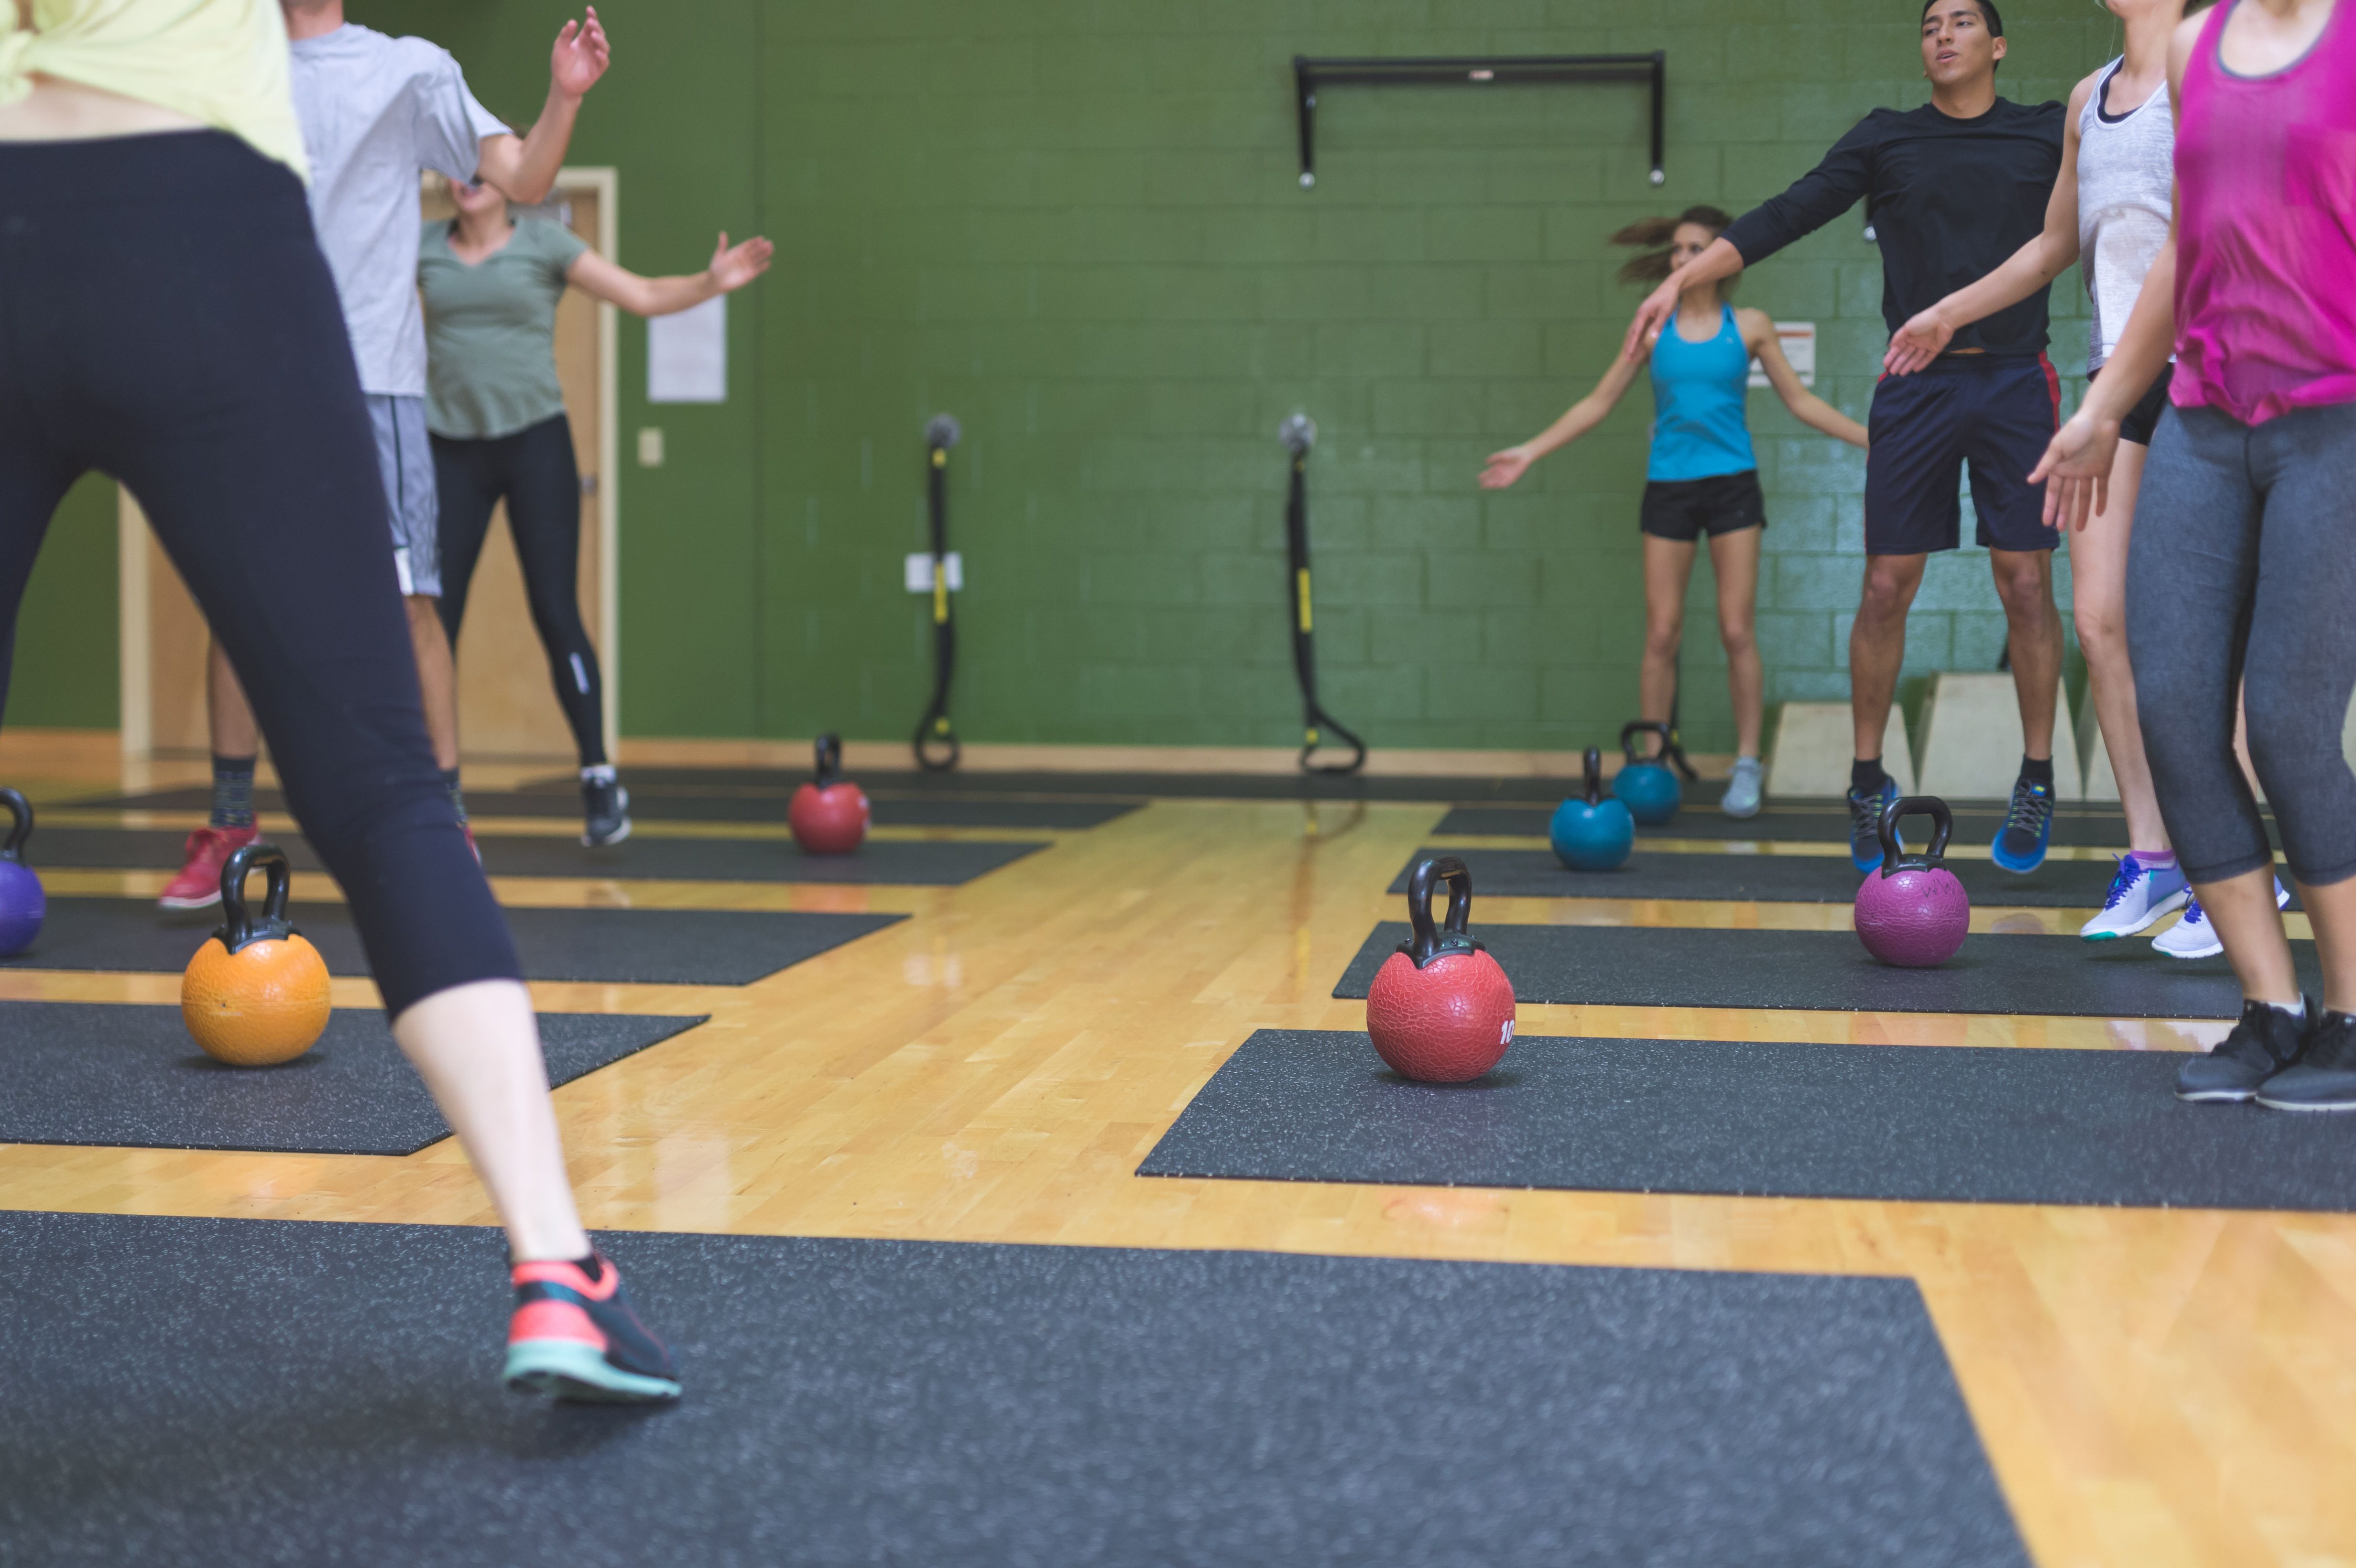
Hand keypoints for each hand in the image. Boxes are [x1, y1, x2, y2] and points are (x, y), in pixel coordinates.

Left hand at [550, 7, 610, 99]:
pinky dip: (602, 56)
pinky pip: (604, 61)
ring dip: (600, 40)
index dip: (592, 17)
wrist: (562, 83)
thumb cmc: (560, 63)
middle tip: (590, 23)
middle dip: (596, 27)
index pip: (590, 25)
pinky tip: (597, 52)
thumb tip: (573, 21)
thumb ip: (566, 34)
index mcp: (583, 38)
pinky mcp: (598, 69)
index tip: (589, 9)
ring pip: (604, 46)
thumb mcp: (560, 46)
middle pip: (599, 33)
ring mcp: (596, 57)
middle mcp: (592, 46)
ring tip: (593, 35)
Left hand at [708, 232, 774, 291]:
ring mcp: (746, 266)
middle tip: (769, 243)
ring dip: (764, 255)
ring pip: (757, 259)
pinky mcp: (749, 275)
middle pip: (755, 251)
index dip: (754, 242)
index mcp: (737, 251)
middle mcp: (743, 258)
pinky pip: (757, 270)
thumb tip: (723, 233)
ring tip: (771, 249)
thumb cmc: (716, 268)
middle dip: (762, 247)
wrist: (716, 282)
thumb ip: (723, 245)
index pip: (748, 245)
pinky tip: (768, 263)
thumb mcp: (719, 255)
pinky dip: (762, 267)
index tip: (761, 238)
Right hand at [1479, 447, 1533, 488]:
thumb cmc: (1513, 453)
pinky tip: (1498, 486)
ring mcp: (1507, 475)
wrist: (1524, 455)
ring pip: (1498, 482)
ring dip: (1493, 484)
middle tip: (1481, 485)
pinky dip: (1502, 485)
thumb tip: (1486, 462)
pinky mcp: (1513, 478)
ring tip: (1488, 486)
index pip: (1489, 473)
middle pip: (1492, 479)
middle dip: (1487, 482)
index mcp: (1497, 466)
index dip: (1484, 476)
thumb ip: (1495, 458)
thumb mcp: (1503, 454)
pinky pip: (1507, 483)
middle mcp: (1501, 472)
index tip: (1478, 478)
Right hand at [1621, 277, 1679, 360]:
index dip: (1632, 344)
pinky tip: (1636, 344)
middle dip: (1628, 346)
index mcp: (1642, 313)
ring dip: (1631, 343)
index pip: (1635, 332)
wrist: (1671, 286)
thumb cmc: (1669, 297)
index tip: (1629, 353)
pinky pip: (1639, 328)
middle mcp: (1639, 314)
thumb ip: (1658, 324)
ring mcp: (1642, 314)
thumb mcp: (1665, 311)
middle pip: (1632, 333)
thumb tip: (1652, 337)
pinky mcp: (1646, 315)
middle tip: (1626, 358)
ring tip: (1629, 354)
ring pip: (1634, 331)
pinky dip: (1636, 337)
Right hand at [1883, 306, 1952, 374]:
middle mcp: (1916, 341)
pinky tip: (1915, 370)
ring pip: (1915, 358)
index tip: (1885, 365)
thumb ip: (1898, 337)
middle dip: (1899, 363)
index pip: (1898, 348)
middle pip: (1906, 354)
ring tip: (1901, 374)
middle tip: (1892, 372)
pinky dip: (1921, 364)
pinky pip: (1927, 358)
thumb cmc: (1923, 321)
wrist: (1943, 319)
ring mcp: (1925, 346)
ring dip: (1908, 365)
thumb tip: (1890, 346)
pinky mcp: (1935, 349)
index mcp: (1908, 335)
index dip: (1891, 356)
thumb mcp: (1907, 327)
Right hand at [2026, 410, 2119, 530]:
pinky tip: (2099, 514)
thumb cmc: (2076, 430)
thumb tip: (2029, 481)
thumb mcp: (2057, 448)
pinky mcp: (2103, 469)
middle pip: (2066, 497)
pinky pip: (2101, 488)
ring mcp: (2088, 471)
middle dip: (2062, 513)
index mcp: (2059, 467)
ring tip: (2080, 529)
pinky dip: (2101, 500)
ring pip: (2084, 496)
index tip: (2046, 522)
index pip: (2053, 492)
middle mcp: (2072, 472)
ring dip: (2082, 512)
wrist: (2100, 419)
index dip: (2049, 507)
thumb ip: (2045, 465)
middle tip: (2058, 530)